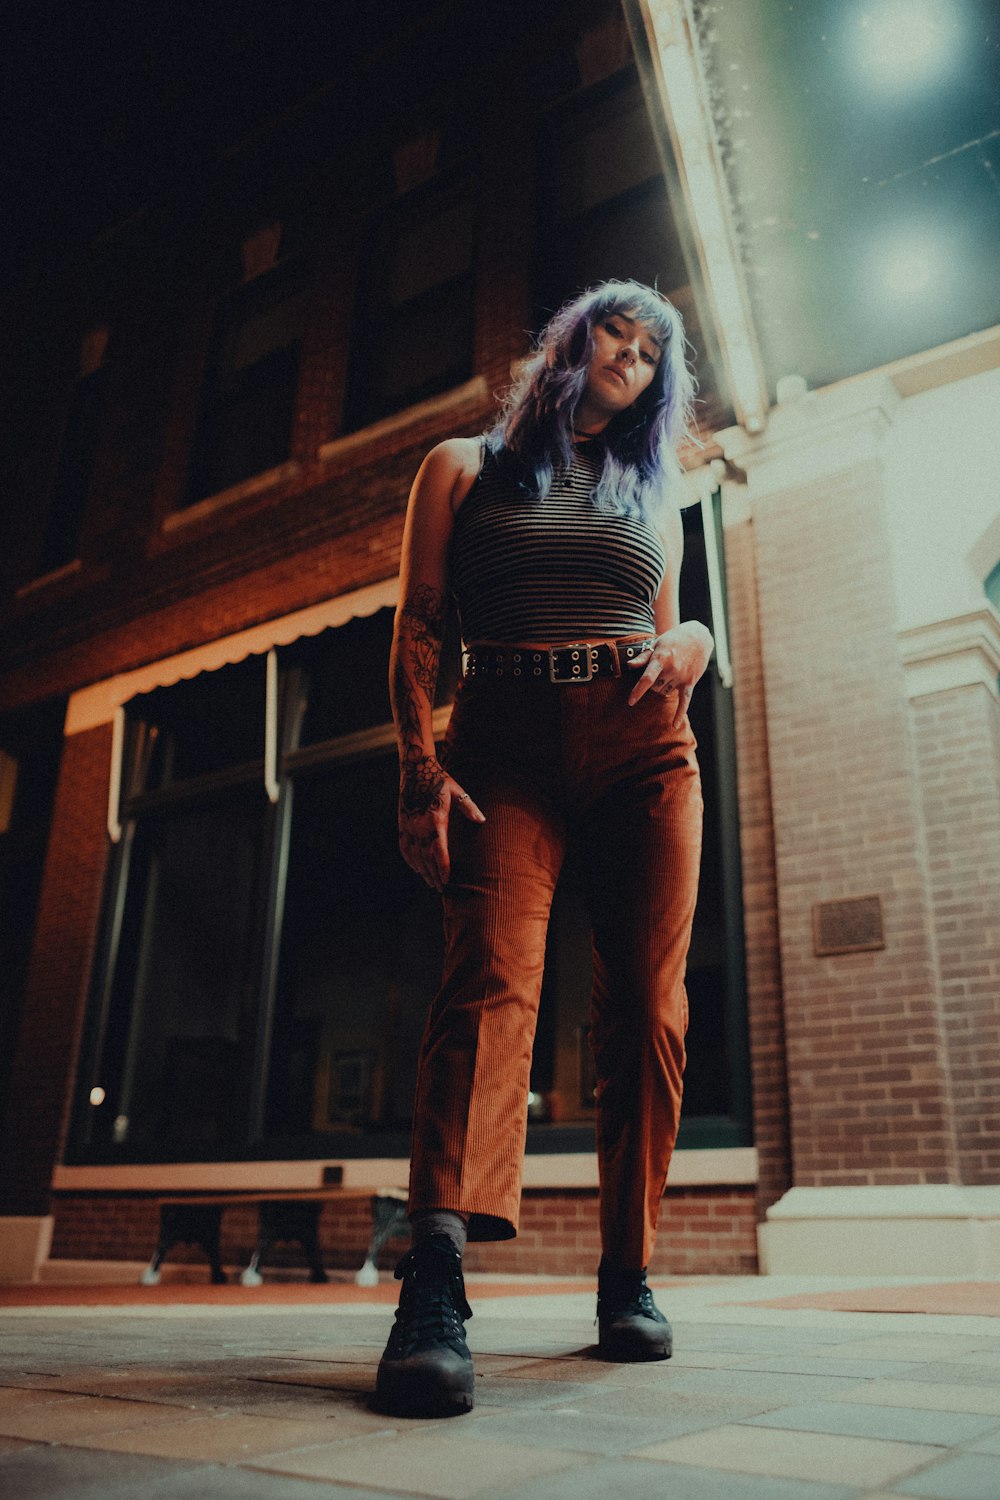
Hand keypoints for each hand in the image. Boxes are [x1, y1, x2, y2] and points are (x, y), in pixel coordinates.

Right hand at [398, 755, 484, 892]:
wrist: (415, 768)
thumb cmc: (439, 780)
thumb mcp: (457, 791)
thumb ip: (469, 808)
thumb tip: (482, 821)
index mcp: (435, 819)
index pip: (438, 850)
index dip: (443, 867)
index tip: (447, 880)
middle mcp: (419, 826)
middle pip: (426, 857)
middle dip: (433, 874)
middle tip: (440, 888)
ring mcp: (409, 825)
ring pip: (414, 855)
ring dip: (422, 870)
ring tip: (430, 882)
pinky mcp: (402, 823)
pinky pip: (404, 847)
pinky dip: (409, 859)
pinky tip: (416, 868)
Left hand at [626, 622, 713, 725]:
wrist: (698, 637)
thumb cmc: (674, 639)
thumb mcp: (657, 644)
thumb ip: (643, 657)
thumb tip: (629, 666)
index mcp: (661, 659)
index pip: (647, 678)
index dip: (638, 691)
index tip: (630, 701)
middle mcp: (672, 670)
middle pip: (654, 687)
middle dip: (651, 683)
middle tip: (657, 670)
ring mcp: (682, 677)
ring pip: (664, 692)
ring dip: (662, 688)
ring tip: (667, 672)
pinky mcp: (690, 682)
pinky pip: (684, 701)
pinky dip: (679, 714)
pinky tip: (674, 725)